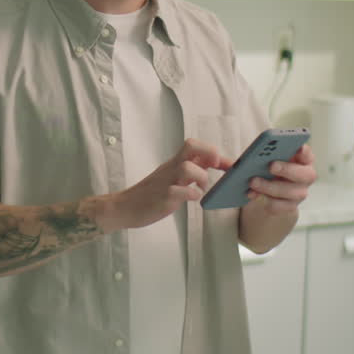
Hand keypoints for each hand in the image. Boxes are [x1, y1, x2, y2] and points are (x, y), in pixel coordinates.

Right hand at [101, 138, 230, 231]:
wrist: (123, 207)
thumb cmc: (150, 194)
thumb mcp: (171, 178)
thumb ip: (189, 171)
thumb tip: (210, 166)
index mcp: (174, 163)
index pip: (195, 147)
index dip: (215, 153)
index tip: (230, 165)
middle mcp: (170, 168)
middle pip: (190, 146)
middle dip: (209, 153)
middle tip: (216, 166)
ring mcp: (165, 182)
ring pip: (186, 167)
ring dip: (201, 176)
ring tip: (202, 188)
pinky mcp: (161, 197)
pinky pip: (178, 191)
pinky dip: (190, 193)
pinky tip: (193, 198)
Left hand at [246, 143, 316, 213]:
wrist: (269, 189)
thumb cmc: (267, 167)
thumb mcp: (266, 158)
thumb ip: (262, 154)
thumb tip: (246, 154)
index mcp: (302, 159)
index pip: (307, 153)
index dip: (304, 151)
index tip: (297, 148)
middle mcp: (306, 176)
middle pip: (304, 174)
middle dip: (287, 169)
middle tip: (271, 166)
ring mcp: (300, 192)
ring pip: (291, 192)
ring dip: (270, 186)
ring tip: (253, 182)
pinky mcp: (290, 206)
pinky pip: (281, 206)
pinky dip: (266, 201)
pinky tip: (253, 195)